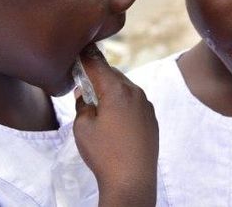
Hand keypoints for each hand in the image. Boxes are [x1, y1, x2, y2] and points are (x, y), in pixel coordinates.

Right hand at [73, 45, 157, 206]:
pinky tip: (114, 119)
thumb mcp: (83, 127)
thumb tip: (85, 94)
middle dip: (98, 76)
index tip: (79, 51)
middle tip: (84, 82)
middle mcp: (135, 93)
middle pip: (113, 75)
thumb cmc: (104, 153)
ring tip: (98, 104)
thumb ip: (82, 104)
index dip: (86, 57)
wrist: (132, 181)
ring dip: (112, 91)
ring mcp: (146, 106)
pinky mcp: (152, 119)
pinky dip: (123, 103)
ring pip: (125, 89)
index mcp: (117, 90)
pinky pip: (134, 102)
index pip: (98, 64)